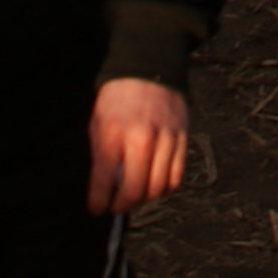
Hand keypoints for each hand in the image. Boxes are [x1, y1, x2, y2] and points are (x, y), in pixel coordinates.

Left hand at [87, 78, 190, 213]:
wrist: (147, 69)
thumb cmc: (117, 99)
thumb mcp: (97, 123)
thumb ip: (100, 155)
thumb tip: (103, 187)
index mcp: (114, 134)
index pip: (105, 181)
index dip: (98, 202)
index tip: (96, 208)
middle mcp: (141, 138)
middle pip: (135, 190)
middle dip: (121, 205)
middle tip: (115, 205)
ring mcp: (165, 138)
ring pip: (158, 187)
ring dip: (144, 198)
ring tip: (134, 194)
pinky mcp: (182, 137)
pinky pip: (176, 176)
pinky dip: (165, 187)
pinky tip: (154, 182)